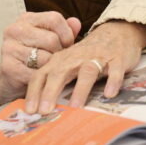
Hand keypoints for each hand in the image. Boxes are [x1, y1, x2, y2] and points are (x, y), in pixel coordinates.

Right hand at [0, 12, 80, 104]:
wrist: (13, 80)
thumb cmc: (36, 57)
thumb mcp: (50, 41)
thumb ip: (64, 31)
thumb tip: (76, 23)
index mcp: (27, 19)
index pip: (55, 19)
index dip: (66, 34)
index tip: (66, 45)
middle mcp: (15, 29)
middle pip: (51, 39)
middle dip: (59, 54)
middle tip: (55, 61)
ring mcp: (9, 47)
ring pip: (45, 58)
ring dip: (50, 68)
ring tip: (47, 69)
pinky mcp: (8, 66)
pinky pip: (36, 74)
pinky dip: (42, 79)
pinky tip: (39, 79)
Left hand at [24, 20, 145, 113]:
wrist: (116, 33)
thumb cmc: (86, 56)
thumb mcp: (67, 65)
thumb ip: (55, 83)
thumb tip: (39, 110)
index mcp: (59, 61)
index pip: (41, 75)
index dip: (33, 92)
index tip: (28, 110)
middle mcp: (75, 58)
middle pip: (59, 73)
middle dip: (50, 92)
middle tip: (44, 111)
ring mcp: (96, 58)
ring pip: (86, 72)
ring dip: (80, 89)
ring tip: (75, 107)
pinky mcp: (117, 59)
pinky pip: (115, 71)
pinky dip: (112, 81)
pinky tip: (109, 94)